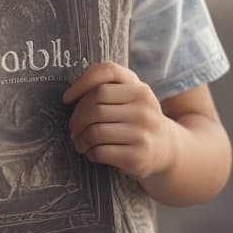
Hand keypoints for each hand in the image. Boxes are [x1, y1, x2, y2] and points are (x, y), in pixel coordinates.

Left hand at [62, 61, 177, 180]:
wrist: (166, 148)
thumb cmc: (137, 117)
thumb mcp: (131, 95)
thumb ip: (107, 84)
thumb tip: (69, 95)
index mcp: (140, 89)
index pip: (105, 75)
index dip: (80, 84)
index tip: (66, 99)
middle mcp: (144, 108)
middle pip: (95, 106)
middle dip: (76, 118)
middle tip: (72, 128)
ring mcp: (142, 133)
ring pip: (94, 131)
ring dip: (80, 139)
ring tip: (79, 141)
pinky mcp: (137, 157)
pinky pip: (100, 152)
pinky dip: (89, 152)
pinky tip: (91, 152)